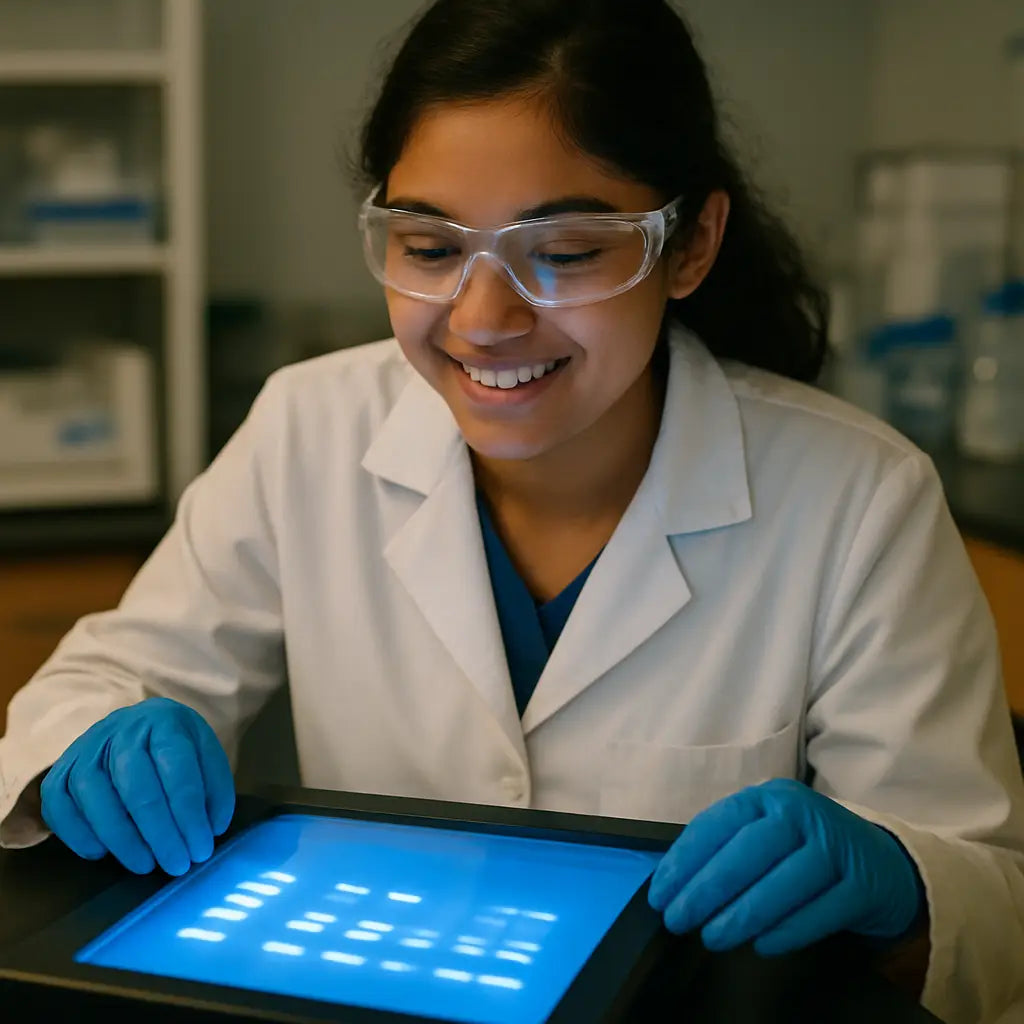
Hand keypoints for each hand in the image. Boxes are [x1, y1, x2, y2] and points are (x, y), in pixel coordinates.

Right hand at [40, 697, 234, 875]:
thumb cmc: (177, 747)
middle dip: (159, 832)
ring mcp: (87, 746)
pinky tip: (100, 853)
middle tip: (176, 865)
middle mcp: (122, 730)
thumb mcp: (207, 756)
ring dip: (119, 837)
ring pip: (92, 791)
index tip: (201, 850)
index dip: (189, 815)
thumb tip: (210, 830)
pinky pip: (56, 800)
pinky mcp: (61, 767)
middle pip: (135, 784)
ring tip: (144, 864)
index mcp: (165, 722)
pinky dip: (75, 831)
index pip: (177, 769)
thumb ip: (214, 790)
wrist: (141, 723)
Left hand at [648, 779, 923, 955]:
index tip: (660, 896)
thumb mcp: (765, 835)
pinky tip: (761, 946)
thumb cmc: (803, 851)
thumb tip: (672, 885)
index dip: (685, 860)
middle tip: (678, 922)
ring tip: (713, 938)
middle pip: (749, 851)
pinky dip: (787, 931)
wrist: (881, 864)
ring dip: (743, 915)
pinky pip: (820, 912)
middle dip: (707, 889)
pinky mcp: (863, 884)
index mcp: (768, 797)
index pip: (719, 823)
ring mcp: (836, 846)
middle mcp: (802, 813)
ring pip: (784, 883)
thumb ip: (725, 850)